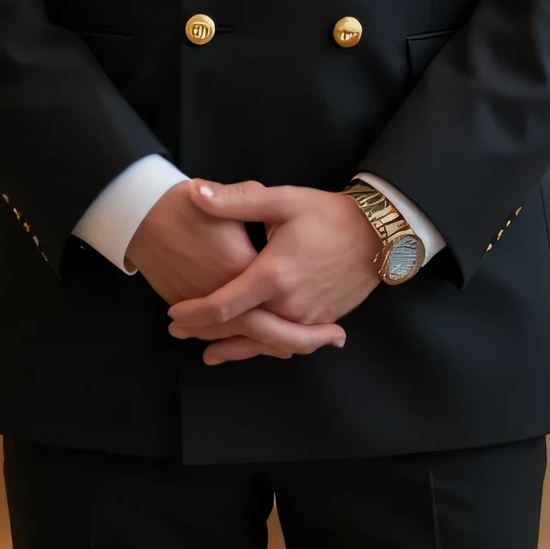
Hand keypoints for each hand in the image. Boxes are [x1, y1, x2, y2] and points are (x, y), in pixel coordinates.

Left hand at [127, 180, 338, 360]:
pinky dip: (263, 347)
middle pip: (239, 330)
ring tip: (208, 353)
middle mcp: (289, 305)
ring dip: (233, 348)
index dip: (195, 313)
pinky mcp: (321, 322)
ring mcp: (307, 319)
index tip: (172, 314)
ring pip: (262, 343)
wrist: (377, 234)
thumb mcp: (282, 200)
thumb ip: (236, 200)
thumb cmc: (327, 213)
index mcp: (274, 275)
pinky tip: (253, 347)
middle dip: (206, 333)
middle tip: (178, 332)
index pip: (224, 305)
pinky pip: (285, 342)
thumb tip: (195, 194)